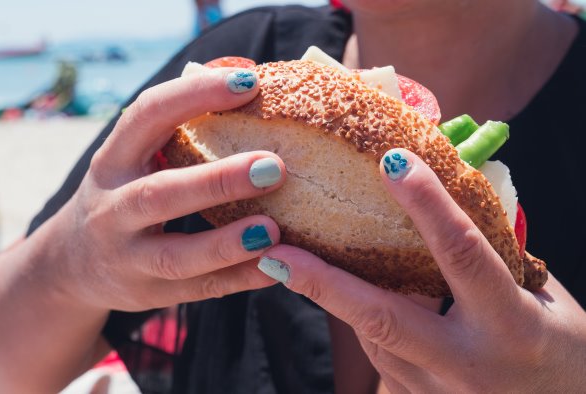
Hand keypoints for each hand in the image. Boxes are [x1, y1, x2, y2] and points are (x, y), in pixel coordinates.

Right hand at [43, 68, 283, 311]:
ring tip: (272, 229)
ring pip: (175, 256)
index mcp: (112, 161)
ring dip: (226, 243)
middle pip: (159, 195)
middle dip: (216, 181)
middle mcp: (112, 209)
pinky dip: (239, 280)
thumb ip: (173, 133)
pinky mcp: (149, 293)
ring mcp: (127, 258)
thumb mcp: (129, 159)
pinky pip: (199, 290)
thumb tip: (246, 86)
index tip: (247, 83)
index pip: (147, 117)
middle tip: (272, 167)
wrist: (70, 265)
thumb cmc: (120, 194)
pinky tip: (275, 267)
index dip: (193, 95)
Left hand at [258, 149, 585, 391]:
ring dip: (335, 293)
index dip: (427, 204)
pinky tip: (344, 289)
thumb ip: (495, 253)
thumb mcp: (542, 297)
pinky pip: (379, 354)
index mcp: (510, 326)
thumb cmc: (562, 349)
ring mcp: (437, 390)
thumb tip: (446, 195)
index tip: (392, 161)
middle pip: (382, 317)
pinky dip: (361, 317)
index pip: (462, 253)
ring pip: (371, 335)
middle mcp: (467, 363)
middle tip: (275, 252)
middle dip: (324, 284)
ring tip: (293, 257)